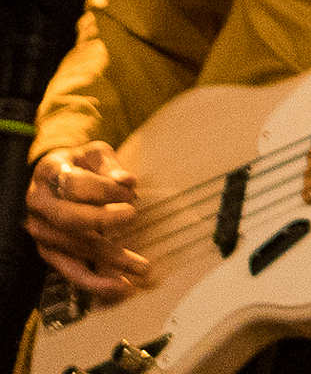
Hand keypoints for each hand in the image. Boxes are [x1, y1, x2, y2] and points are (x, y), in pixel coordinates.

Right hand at [23, 142, 149, 299]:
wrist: (58, 176)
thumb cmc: (82, 164)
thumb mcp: (96, 154)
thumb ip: (110, 166)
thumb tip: (127, 180)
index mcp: (50, 173)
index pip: (73, 183)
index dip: (104, 188)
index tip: (130, 191)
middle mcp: (39, 203)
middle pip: (68, 218)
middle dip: (102, 220)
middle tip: (132, 215)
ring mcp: (41, 230)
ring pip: (72, 247)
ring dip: (108, 258)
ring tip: (140, 267)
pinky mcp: (48, 251)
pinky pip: (69, 270)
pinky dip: (94, 281)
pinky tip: (120, 286)